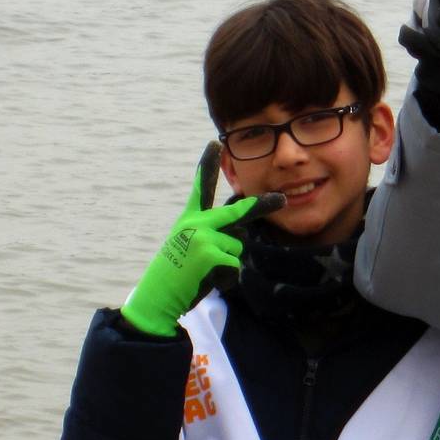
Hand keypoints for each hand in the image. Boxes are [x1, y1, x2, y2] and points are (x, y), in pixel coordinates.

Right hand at [118, 142, 283, 336]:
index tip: (214, 143)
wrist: (157, 296)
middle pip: (237, 212)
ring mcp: (202, 235)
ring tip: (205, 270)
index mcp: (189, 218)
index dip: (207, 164)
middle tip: (282, 200)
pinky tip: (206, 279)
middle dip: (262, 206)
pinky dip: (226, 277)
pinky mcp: (208, 253)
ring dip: (228, 262)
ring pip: (237, 245)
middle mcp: (195, 222)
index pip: (201, 186)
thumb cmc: (177, 274)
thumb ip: (212, 232)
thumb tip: (241, 229)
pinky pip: (233, 264)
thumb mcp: (189, 245)